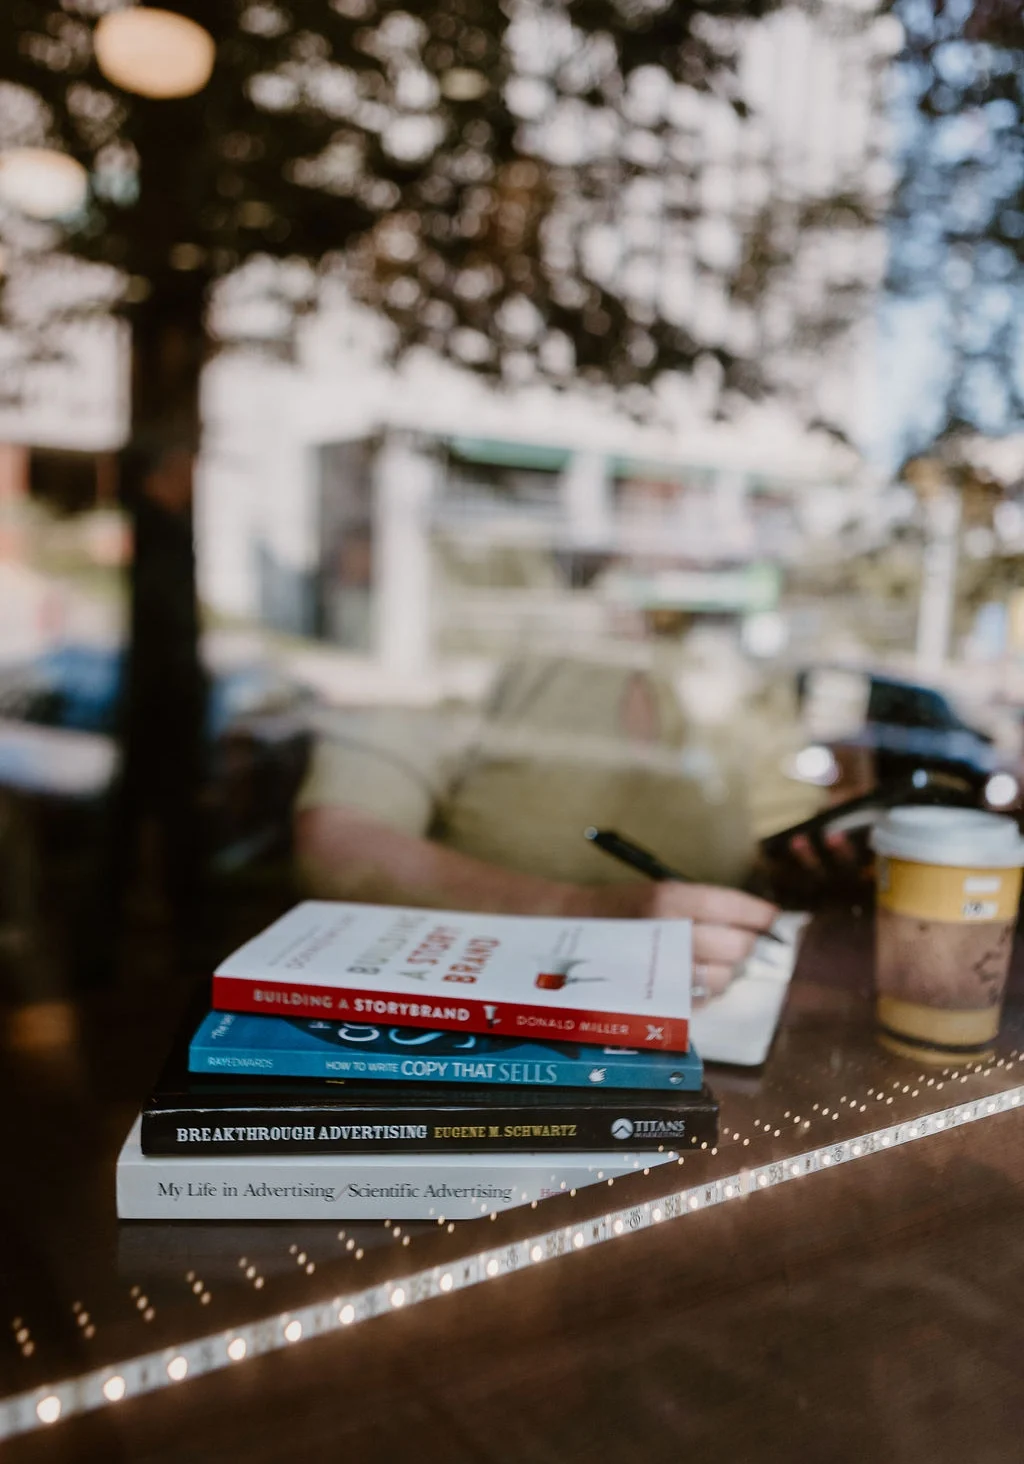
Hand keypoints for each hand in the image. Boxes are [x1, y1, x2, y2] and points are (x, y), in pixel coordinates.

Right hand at [572, 881, 778, 1000]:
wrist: (565, 932)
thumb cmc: (617, 910)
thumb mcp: (656, 894)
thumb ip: (700, 907)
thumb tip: (754, 923)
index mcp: (669, 899)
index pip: (732, 906)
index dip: (760, 914)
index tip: (772, 918)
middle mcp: (668, 932)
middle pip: (736, 946)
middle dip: (745, 947)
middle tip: (741, 945)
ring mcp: (661, 969)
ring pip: (723, 978)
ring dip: (728, 973)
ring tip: (718, 965)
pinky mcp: (655, 998)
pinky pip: (700, 1002)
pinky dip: (707, 994)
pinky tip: (696, 983)